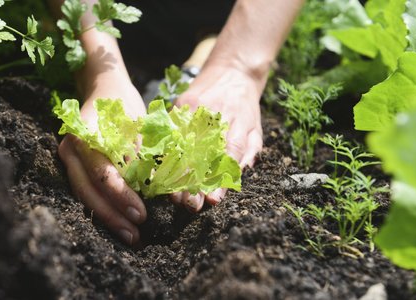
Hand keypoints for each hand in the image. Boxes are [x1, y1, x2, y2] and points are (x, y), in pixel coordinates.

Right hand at [58, 74, 146, 245]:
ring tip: (130, 236)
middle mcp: (70, 150)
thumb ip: (143, 156)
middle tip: (135, 235)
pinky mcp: (73, 167)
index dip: (121, 196)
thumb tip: (158, 190)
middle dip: (112, 216)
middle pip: (87, 191)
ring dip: (106, 218)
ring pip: (83, 196)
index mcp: (85, 136)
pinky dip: (102, 208)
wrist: (103, 88)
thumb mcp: (139, 126)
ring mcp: (68, 159)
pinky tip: (119, 223)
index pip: (102, 173)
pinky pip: (84, 192)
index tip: (142, 214)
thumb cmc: (125, 105)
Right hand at [171, 65, 263, 211]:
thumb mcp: (255, 128)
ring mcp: (195, 109)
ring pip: (183, 145)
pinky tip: (159, 169)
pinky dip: (164, 151)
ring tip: (173, 194)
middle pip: (202, 154)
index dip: (220, 179)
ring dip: (177, 172)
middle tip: (189, 205)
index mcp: (238, 124)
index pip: (228, 155)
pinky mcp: (181, 104)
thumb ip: (249, 152)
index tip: (211, 200)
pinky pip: (170, 131)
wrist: (232, 69)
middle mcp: (215, 116)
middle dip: (194, 182)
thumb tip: (238, 175)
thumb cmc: (245, 105)